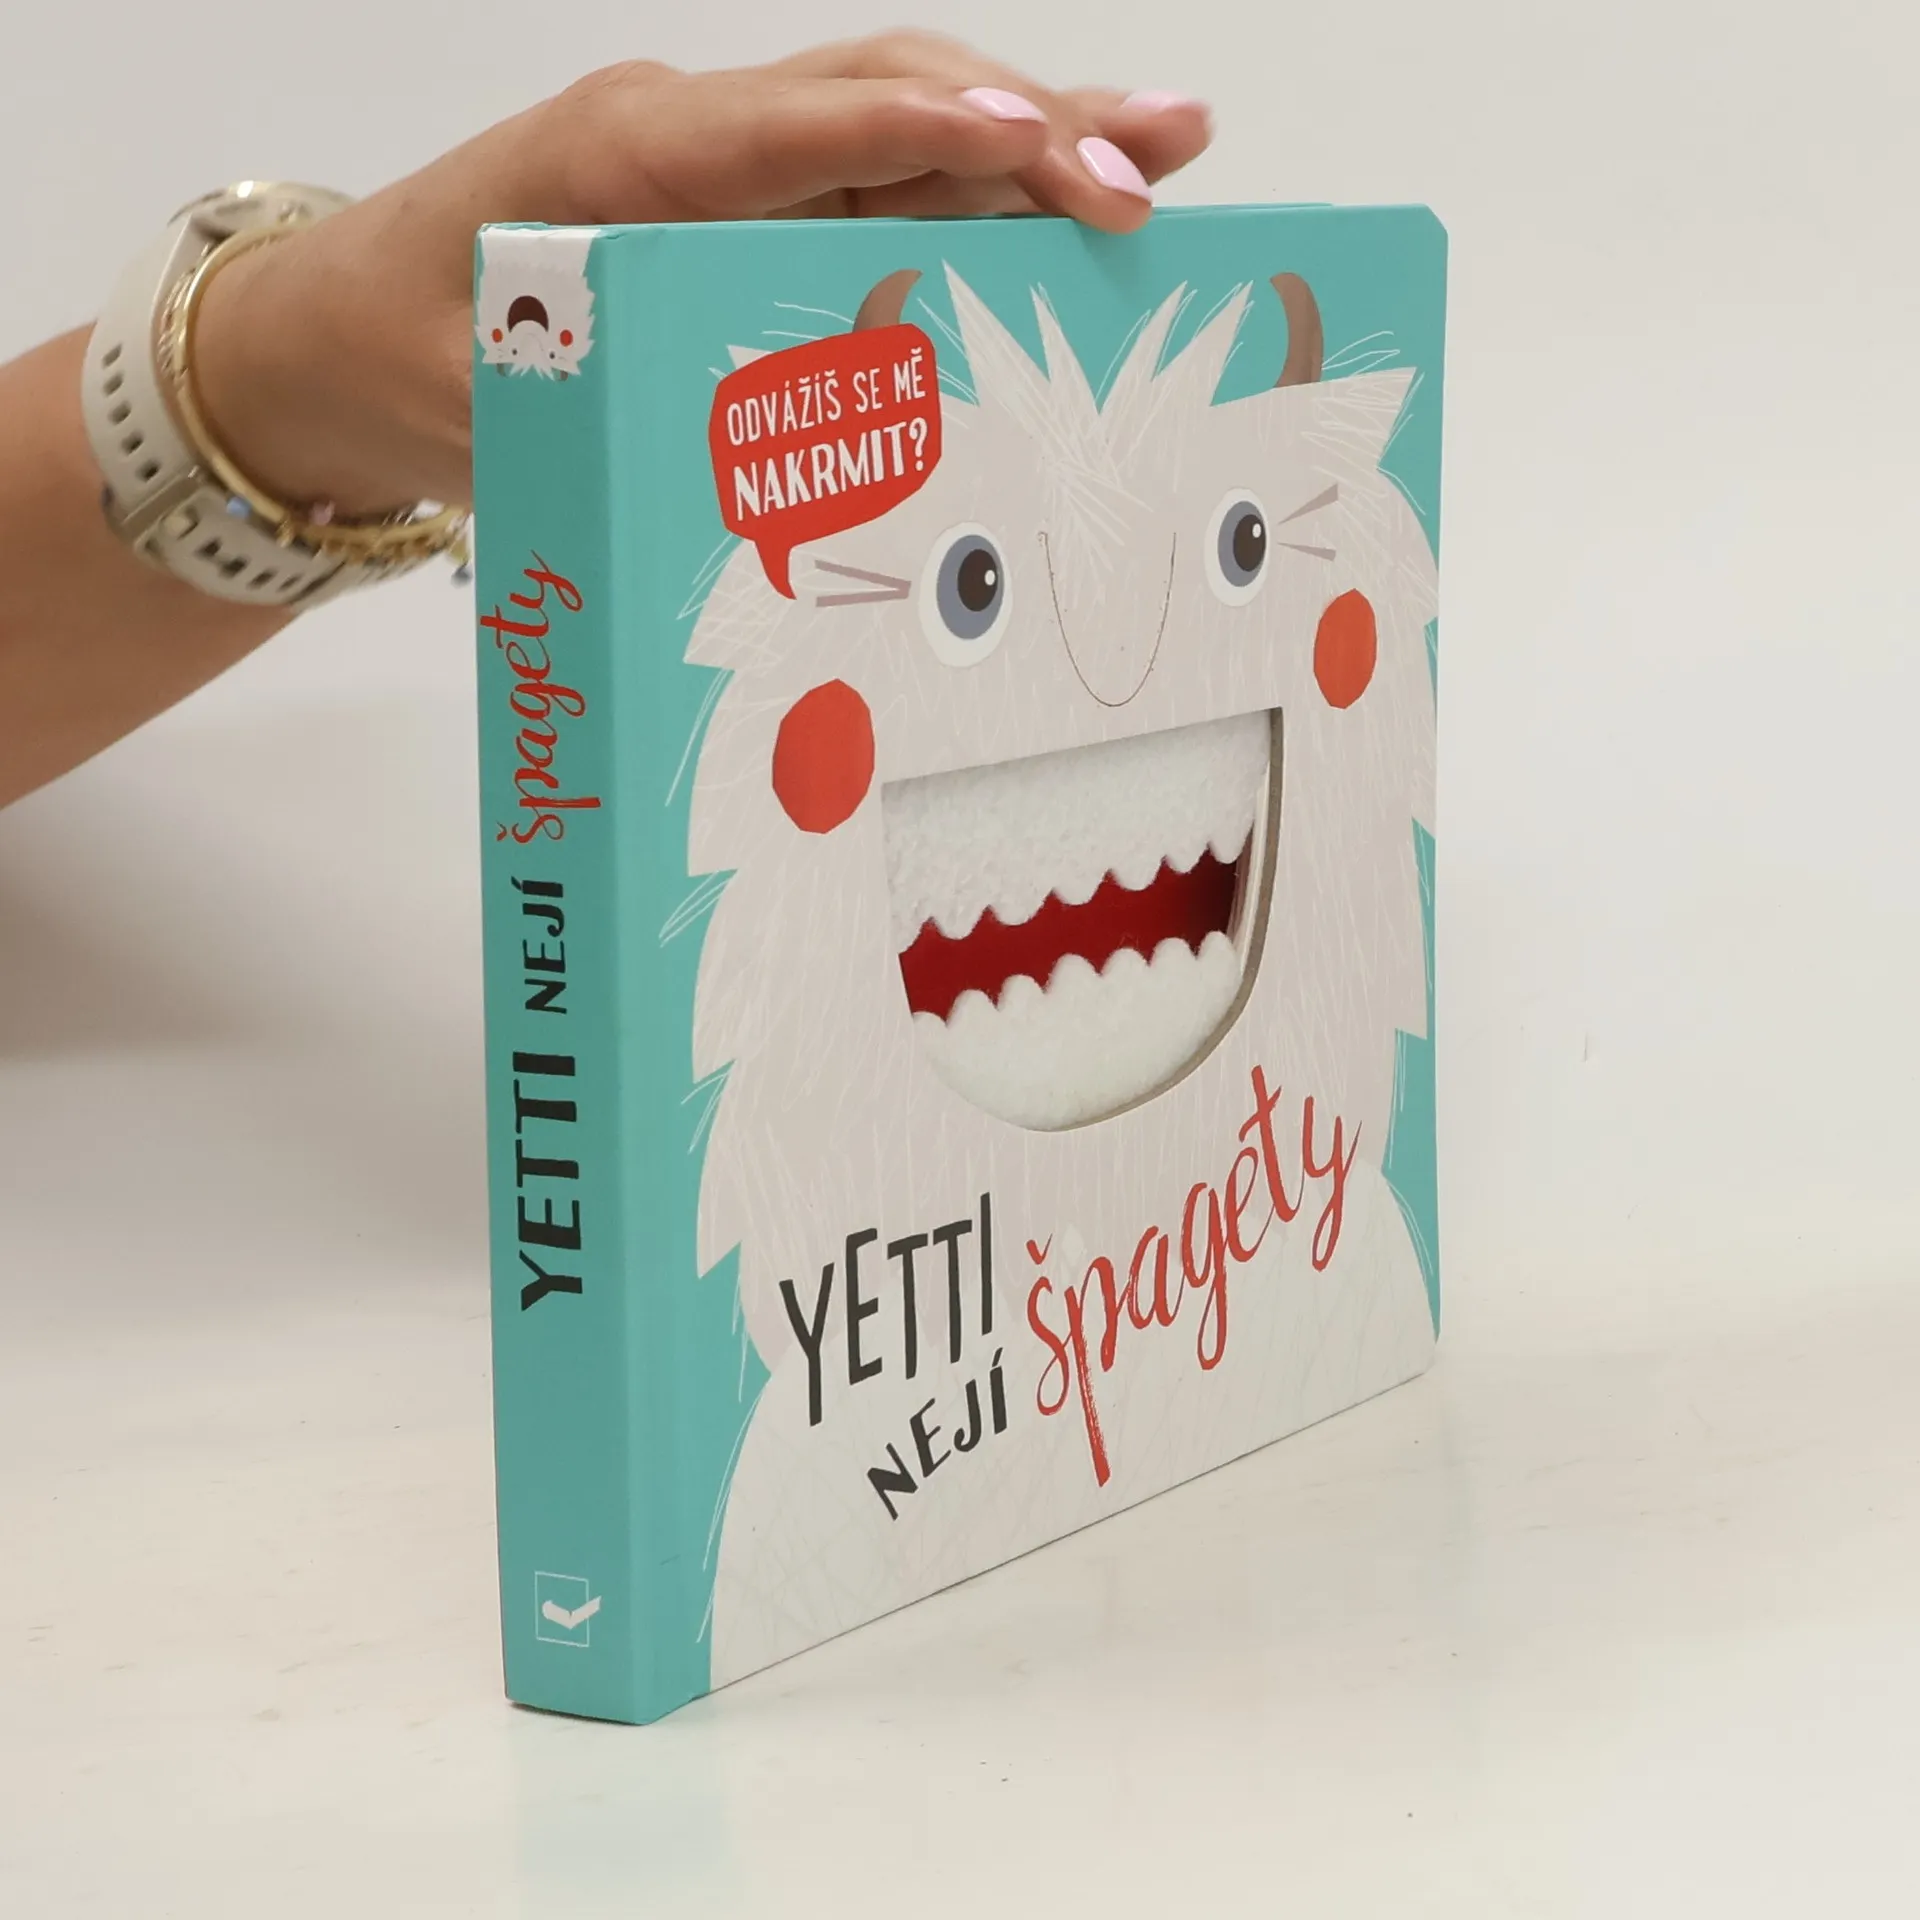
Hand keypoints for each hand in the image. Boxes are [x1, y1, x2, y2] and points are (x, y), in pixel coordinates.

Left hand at [194, 35, 1212, 516]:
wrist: (335, 334)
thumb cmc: (397, 350)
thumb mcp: (474, 394)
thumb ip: (593, 400)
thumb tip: (722, 449)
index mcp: (626, 156)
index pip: (803, 126)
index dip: (926, 133)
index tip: (1035, 148)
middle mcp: (697, 139)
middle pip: (889, 98)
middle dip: (1031, 123)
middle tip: (1160, 151)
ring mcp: (731, 168)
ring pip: (906, 132)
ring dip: (1036, 145)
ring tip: (1166, 154)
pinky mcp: (749, 210)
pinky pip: (882, 191)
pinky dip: (981, 202)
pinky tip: (1070, 213)